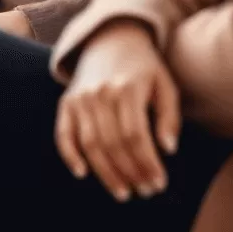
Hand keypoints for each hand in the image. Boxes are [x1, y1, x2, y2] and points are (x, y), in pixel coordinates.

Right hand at [55, 19, 180, 202]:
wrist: (110, 39)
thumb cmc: (144, 67)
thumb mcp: (165, 84)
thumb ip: (169, 116)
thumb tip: (168, 149)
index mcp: (126, 88)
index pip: (136, 136)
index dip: (147, 163)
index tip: (159, 184)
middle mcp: (100, 92)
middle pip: (113, 143)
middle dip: (131, 173)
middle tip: (145, 191)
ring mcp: (80, 97)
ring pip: (91, 143)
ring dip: (106, 173)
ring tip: (123, 192)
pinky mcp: (67, 101)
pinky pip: (63, 132)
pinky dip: (69, 154)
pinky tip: (82, 173)